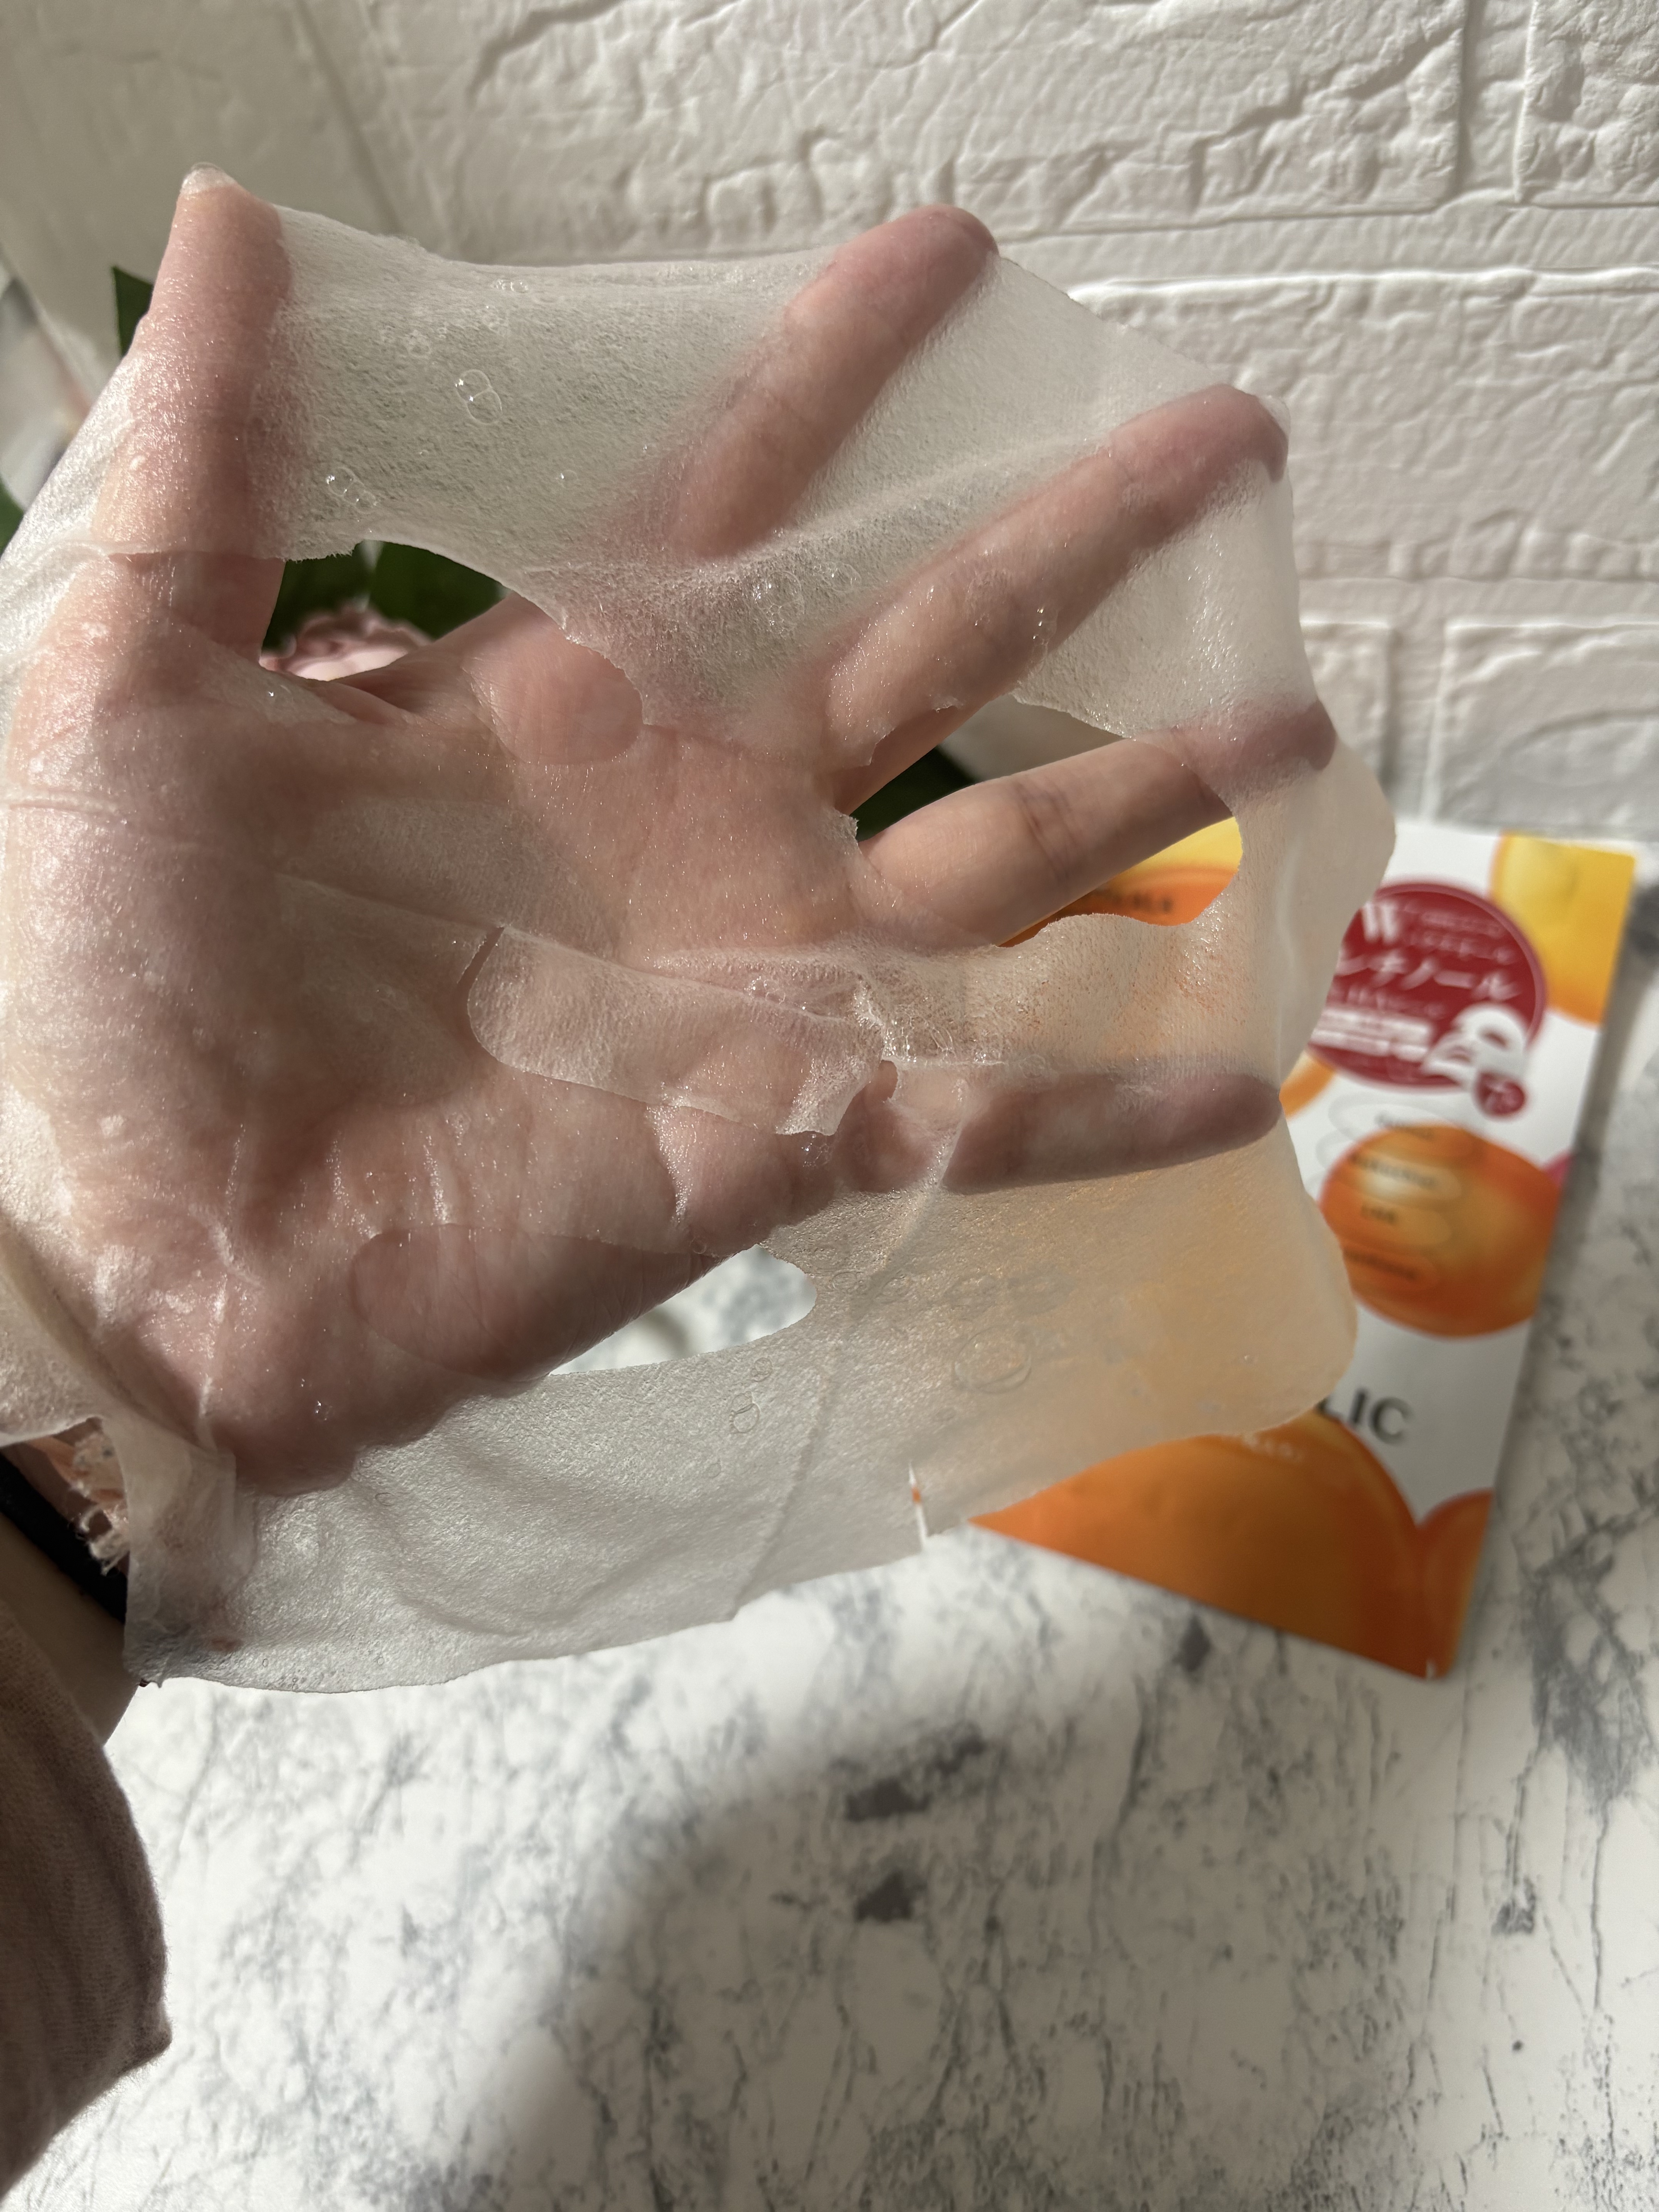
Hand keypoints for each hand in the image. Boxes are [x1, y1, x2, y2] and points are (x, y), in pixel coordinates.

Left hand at [3, 177, 1310, 1490]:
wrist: (130, 1250)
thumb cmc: (102, 975)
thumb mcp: (131, 680)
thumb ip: (212, 462)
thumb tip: (250, 219)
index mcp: (547, 700)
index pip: (728, 496)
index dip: (834, 375)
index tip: (947, 261)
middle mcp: (681, 822)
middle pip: (925, 642)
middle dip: (1071, 536)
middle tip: (1221, 435)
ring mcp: (745, 977)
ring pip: (997, 860)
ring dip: (1147, 796)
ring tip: (1298, 713)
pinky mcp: (771, 1132)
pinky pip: (974, 1112)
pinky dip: (1103, 1107)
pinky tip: (1235, 1069)